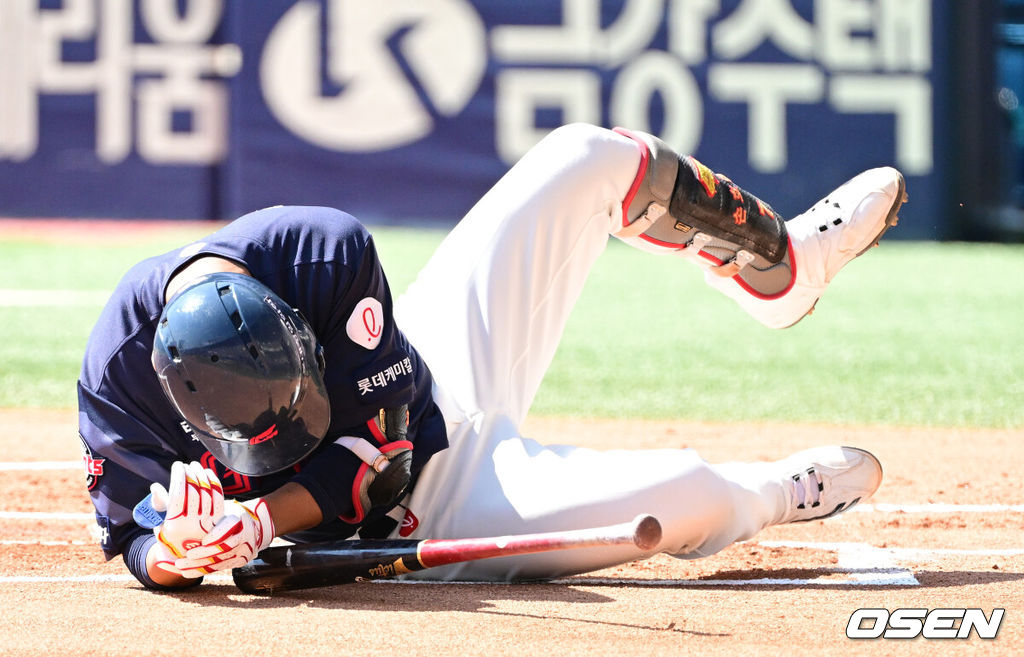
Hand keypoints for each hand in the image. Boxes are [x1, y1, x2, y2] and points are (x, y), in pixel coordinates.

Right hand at [149, 461, 223, 576]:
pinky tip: (208, 473)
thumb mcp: (159, 524)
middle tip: (186, 465)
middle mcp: (193, 524)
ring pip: (208, 493)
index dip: (179, 477)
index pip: (178, 494)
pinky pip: (219, 498)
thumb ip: (159, 505)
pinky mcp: (218, 521)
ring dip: (202, 476)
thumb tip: (156, 486)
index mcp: (175, 524)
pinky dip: (215, 484)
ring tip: (196, 466)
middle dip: (190, 474)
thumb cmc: (169, 537)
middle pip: (194, 491)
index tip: (177, 465)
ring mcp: (207, 522)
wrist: (185, 558)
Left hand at [172, 498, 274, 575]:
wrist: (250, 525)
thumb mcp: (213, 505)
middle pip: (224, 547)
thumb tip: (157, 490)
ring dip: (200, 565)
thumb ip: (187, 502)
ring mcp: (244, 548)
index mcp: (236, 517)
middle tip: (184, 557)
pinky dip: (204, 570)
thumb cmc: (222, 513)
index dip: (218, 534)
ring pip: (221, 560)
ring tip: (181, 567)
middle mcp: (243, 533)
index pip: (230, 525)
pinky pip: (221, 567)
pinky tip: (188, 572)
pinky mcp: (241, 559)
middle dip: (204, 554)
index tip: (204, 540)